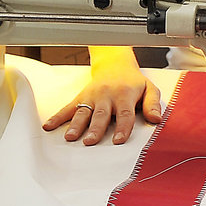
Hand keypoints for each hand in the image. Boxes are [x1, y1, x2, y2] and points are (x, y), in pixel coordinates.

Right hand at [42, 51, 162, 144]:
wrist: (115, 64)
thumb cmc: (133, 81)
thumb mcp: (149, 88)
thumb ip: (152, 104)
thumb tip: (156, 119)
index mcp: (125, 95)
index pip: (124, 113)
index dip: (122, 127)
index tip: (118, 140)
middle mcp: (107, 96)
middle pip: (101, 114)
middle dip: (95, 129)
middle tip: (90, 141)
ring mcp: (92, 96)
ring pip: (83, 112)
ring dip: (76, 125)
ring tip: (70, 137)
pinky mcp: (81, 97)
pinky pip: (68, 108)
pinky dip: (58, 117)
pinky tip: (49, 126)